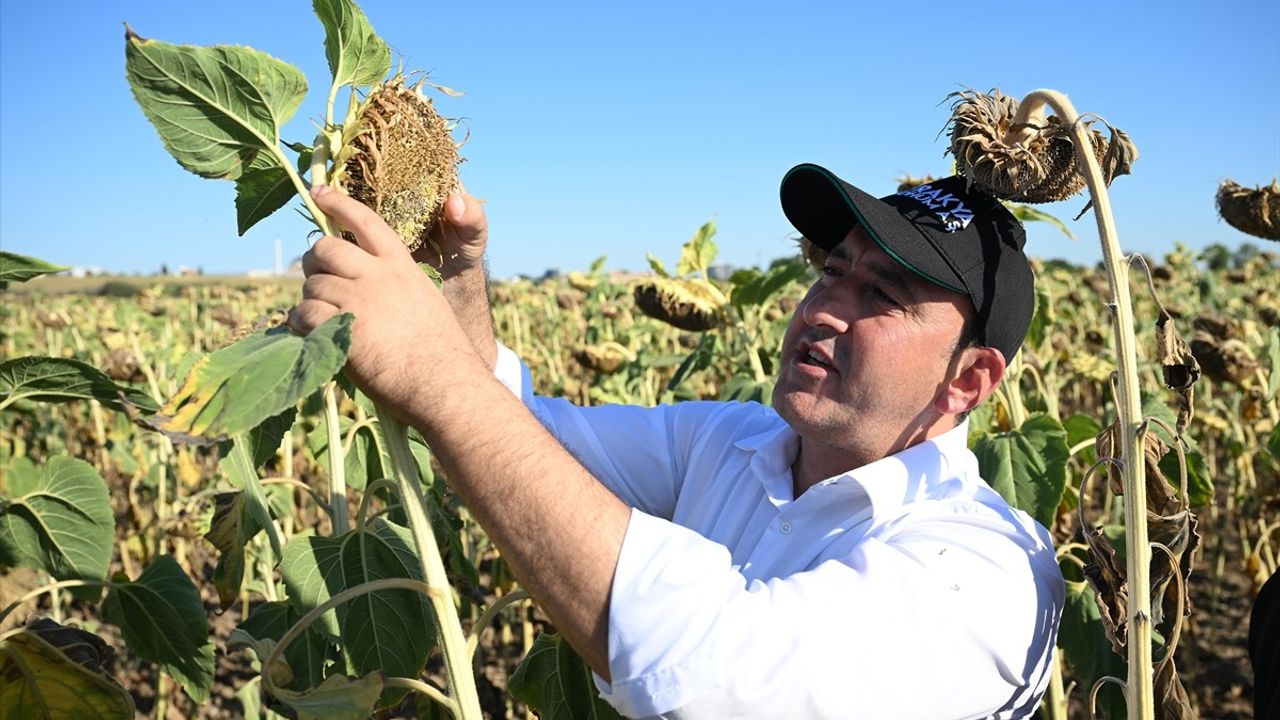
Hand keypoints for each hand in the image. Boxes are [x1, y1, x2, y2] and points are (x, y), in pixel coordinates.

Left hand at [289, 185, 477, 410]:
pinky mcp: (342, 327)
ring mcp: (359, 300)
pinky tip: (310, 334)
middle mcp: (378, 275)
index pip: (365, 221)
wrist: (444, 383)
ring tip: (322, 319)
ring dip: (310, 301)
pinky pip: (304, 314)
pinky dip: (301, 324)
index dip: (338, 203)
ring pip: (312, 285)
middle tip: (317, 278)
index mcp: (400, 266)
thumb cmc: (441, 352)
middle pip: (326, 249)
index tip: (318, 192)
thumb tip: (364, 287)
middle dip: (314, 262)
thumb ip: (395, 286)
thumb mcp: (425, 301)